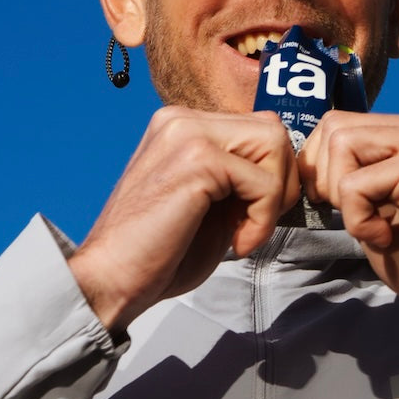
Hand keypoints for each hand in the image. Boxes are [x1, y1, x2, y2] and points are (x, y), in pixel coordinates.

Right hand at [69, 107, 299, 331]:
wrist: (111, 280)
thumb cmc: (159, 251)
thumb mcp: (209, 201)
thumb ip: (240, 176)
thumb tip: (288, 171)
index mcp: (183, 125)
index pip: (259, 128)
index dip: (273, 174)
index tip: (255, 216)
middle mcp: (182, 119)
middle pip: (273, 130)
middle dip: (281, 182)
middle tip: (257, 224)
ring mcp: (188, 133)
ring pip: (275, 146)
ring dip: (274, 198)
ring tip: (246, 233)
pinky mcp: (198, 159)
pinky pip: (263, 181)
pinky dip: (262, 219)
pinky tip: (237, 244)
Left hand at [299, 111, 398, 334]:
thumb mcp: (381, 204)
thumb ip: (355, 173)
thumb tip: (305, 161)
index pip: (339, 123)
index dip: (321, 165)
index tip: (338, 203)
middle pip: (334, 127)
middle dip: (326, 178)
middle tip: (357, 217)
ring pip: (341, 145)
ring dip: (343, 197)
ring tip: (376, 226)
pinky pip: (355, 184)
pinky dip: (358, 219)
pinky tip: (387, 237)